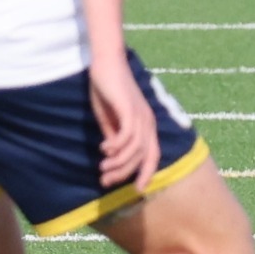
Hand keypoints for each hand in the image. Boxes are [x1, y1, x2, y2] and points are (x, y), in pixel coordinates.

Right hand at [89, 51, 159, 192]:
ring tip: (102, 167)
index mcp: (146, 125)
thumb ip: (113, 135)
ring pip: (135, 150)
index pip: (152, 156)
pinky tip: (103, 149)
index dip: (147, 174)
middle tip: (105, 180)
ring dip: (118, 163)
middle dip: (125, 173)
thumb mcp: (109, 117)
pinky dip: (116, 147)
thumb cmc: (106, 88)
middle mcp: (148, 122)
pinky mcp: (130, 110)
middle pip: (144, 157)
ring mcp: (141, 116)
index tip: (136, 190)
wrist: (105, 63)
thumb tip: (112, 156)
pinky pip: (127, 136)